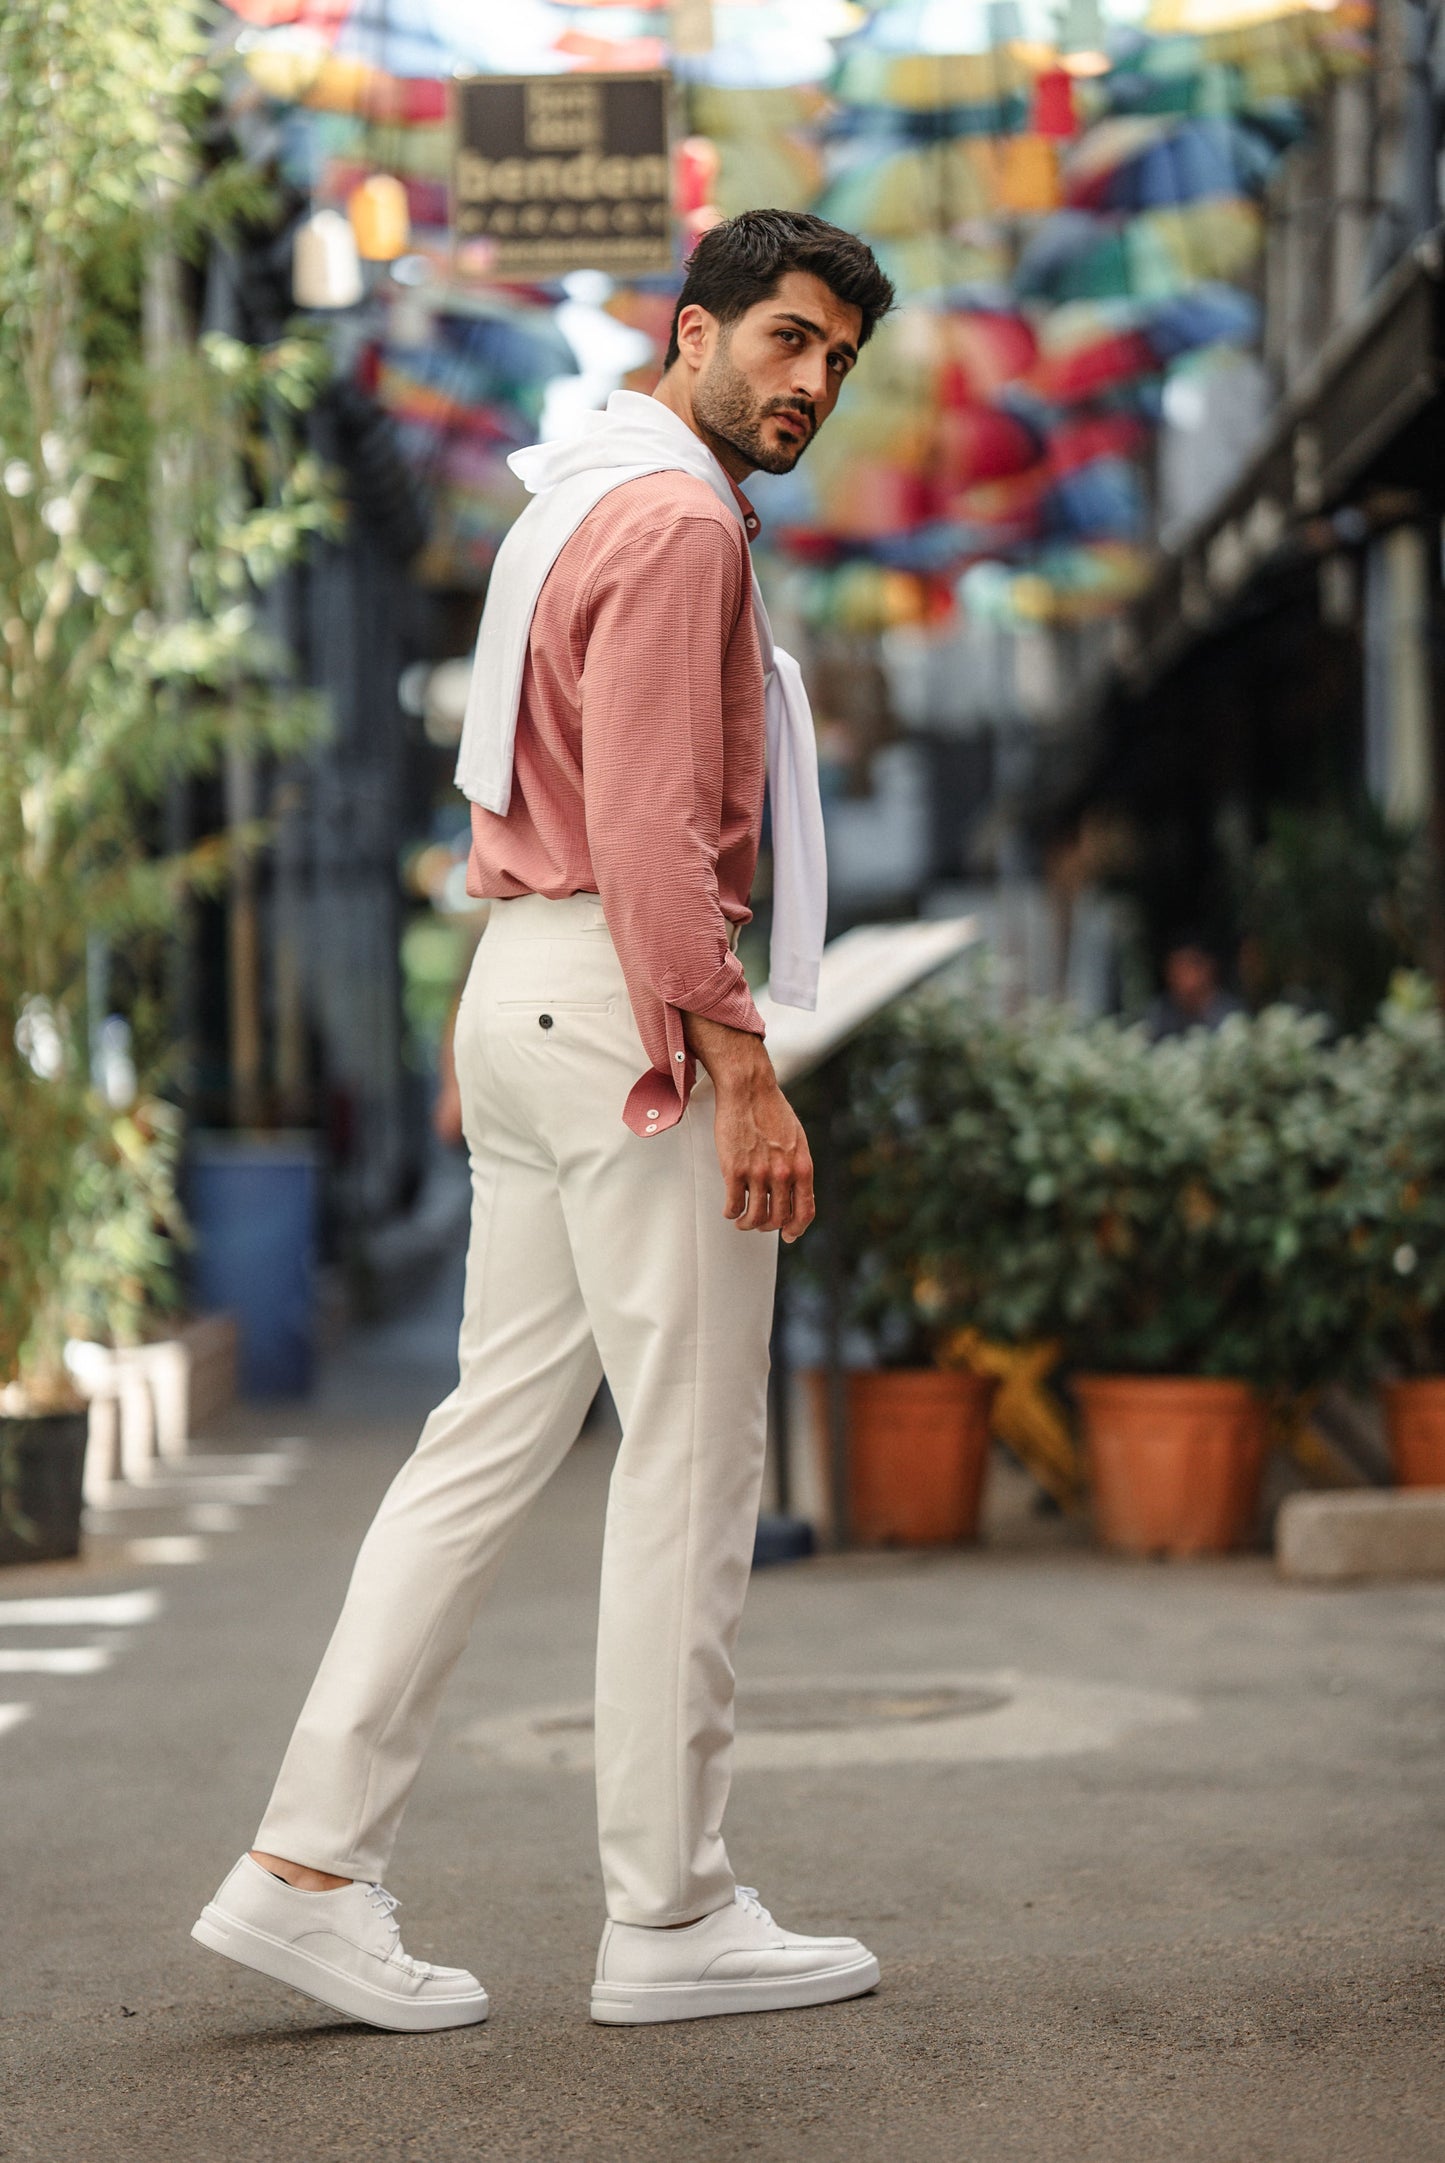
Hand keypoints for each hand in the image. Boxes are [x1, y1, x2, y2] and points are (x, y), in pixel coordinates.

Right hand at [684, 1013, 814, 1241]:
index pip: (805, 1211)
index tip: (788, 1235)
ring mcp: (758, 1173)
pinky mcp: (734, 1170)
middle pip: (778, 1219)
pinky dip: (731, 1212)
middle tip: (759, 1223)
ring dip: (747, 1224)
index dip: (796, 1229)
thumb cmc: (771, 1109)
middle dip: (768, 1226)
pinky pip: (733, 1205)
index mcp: (802, 1167)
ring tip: (742, 1220)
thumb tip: (797, 1191)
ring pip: (755, 1217)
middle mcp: (783, 1174)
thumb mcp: (797, 1140)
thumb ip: (797, 1167)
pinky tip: (729, 1209)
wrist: (748, 1088)